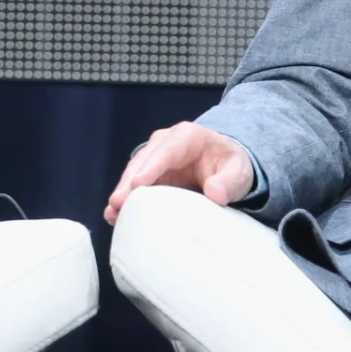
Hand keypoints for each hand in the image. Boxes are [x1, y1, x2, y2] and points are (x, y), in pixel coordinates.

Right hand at [104, 121, 253, 224]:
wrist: (226, 167)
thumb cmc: (231, 165)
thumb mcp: (238, 172)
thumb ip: (229, 182)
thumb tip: (215, 194)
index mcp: (186, 136)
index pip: (166, 151)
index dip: (150, 167)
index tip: (137, 185)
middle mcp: (165, 144)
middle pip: (143, 161)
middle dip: (129, 182)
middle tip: (117, 203)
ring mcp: (154, 159)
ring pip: (134, 173)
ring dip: (123, 192)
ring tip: (112, 212)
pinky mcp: (150, 175)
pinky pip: (134, 185)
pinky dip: (125, 199)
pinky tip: (113, 215)